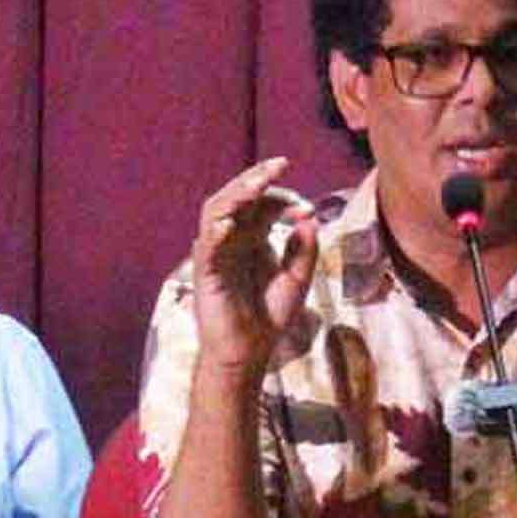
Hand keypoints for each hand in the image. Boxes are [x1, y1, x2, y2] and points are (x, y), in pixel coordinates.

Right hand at [191, 157, 318, 375]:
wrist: (250, 352)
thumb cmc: (270, 315)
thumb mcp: (298, 279)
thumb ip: (304, 249)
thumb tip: (310, 218)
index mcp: (253, 236)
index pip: (264, 202)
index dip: (285, 197)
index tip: (309, 208)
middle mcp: (233, 237)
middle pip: (238, 196)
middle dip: (257, 178)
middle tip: (279, 165)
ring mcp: (217, 251)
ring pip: (217, 210)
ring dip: (235, 193)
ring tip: (256, 183)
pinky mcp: (206, 271)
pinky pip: (206, 246)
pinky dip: (215, 232)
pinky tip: (230, 224)